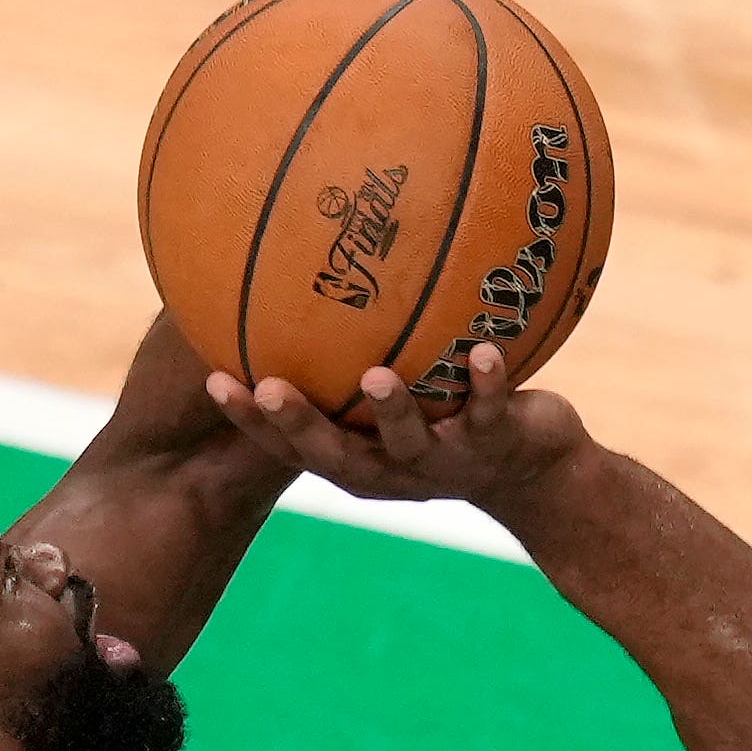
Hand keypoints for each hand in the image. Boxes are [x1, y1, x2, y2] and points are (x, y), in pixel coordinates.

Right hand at [204, 345, 589, 507]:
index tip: (212, 379)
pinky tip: (483, 351)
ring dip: (394, 411)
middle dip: (299, 424)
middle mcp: (396, 469)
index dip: (251, 421)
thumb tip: (307, 276)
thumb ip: (356, 359)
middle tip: (267, 387)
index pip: (291, 447)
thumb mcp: (403, 395)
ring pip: (411, 442)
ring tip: (376, 376)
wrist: (540, 474)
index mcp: (361, 459)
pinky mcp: (501, 444)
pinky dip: (487, 383)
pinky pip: (491, 412)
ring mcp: (448, 460)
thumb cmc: (454, 421)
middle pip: (336, 456)